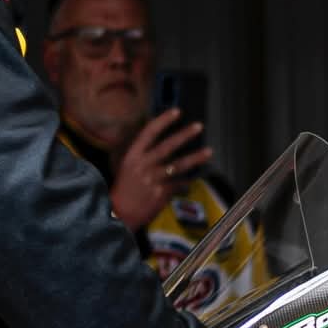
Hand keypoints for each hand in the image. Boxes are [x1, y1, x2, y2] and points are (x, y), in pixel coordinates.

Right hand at [109, 109, 214, 230]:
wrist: (118, 215)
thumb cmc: (124, 192)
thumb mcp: (128, 169)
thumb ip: (145, 159)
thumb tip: (166, 153)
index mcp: (133, 156)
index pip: (148, 132)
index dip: (163, 121)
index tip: (176, 112)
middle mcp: (143, 165)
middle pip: (167, 146)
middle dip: (184, 135)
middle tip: (199, 126)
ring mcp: (153, 179)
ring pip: (178, 165)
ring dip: (195, 158)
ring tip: (209, 152)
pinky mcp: (161, 193)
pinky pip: (178, 185)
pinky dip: (185, 184)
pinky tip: (190, 183)